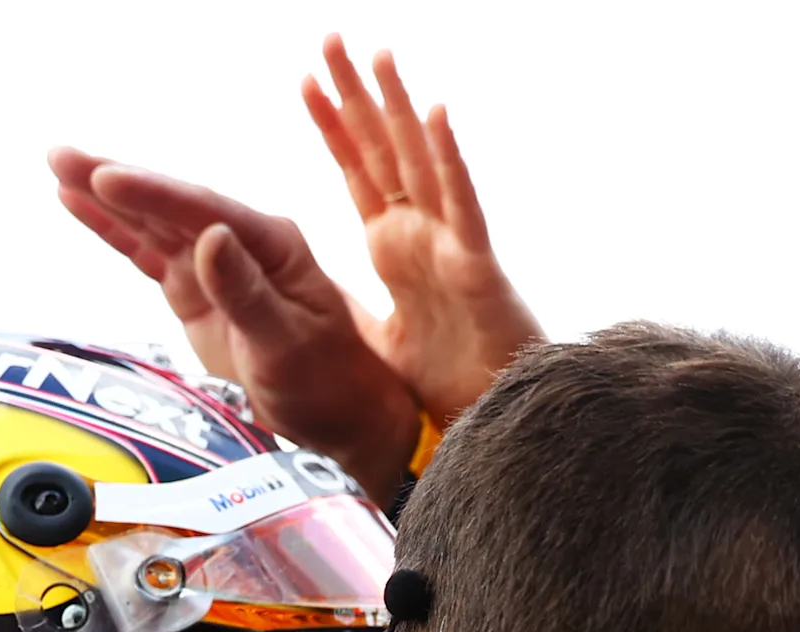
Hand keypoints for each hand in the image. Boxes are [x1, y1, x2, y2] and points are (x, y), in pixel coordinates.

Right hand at [46, 148, 423, 494]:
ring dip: (103, 197)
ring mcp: (214, 264)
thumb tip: (210, 238)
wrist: (338, 413)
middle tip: (61, 155)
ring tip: (58, 167)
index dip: (150, 194)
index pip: (202, 210)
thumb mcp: (289, 343)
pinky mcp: (193, 290)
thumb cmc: (327, 380)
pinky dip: (112, 231)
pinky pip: (145, 254)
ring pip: (149, 223)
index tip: (107, 178)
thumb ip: (246, 292)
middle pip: (167, 205)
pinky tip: (80, 206)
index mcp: (271, 244)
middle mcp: (240, 242)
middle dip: (113, 178)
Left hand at [302, 37, 544, 423]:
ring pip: (421, 163)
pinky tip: (434, 114)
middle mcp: (421, 234)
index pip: (357, 174)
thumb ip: (360, 311)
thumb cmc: (452, 386)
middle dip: (357, 95)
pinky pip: (461, 205)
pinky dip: (449, 160)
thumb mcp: (384, 341)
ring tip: (379, 54)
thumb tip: (324, 303)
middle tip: (331, 38)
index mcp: (395, 248)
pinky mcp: (477, 266)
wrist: (492, 425)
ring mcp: (450, 244)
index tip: (306, 82)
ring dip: (400, 107)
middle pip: (383, 151)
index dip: (334, 127)